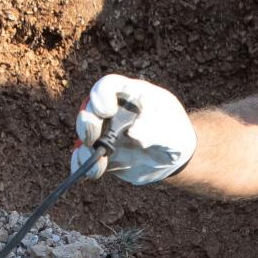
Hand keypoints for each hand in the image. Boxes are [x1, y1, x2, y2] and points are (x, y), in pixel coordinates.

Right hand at [71, 75, 196, 185]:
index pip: (108, 86)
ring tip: (101, 161)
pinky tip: (93, 170)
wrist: (173, 159)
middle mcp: (113, 111)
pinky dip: (82, 164)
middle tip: (93, 136)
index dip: (101, 95)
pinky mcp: (101, 153)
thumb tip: (133, 132)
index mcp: (130, 95)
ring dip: (85, 147)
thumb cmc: (175, 135)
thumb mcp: (172, 130)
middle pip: (89, 109)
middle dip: (87, 123)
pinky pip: (83, 156)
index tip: (107, 111)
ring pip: (84, 134)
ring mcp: (105, 132)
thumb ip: (155, 129)